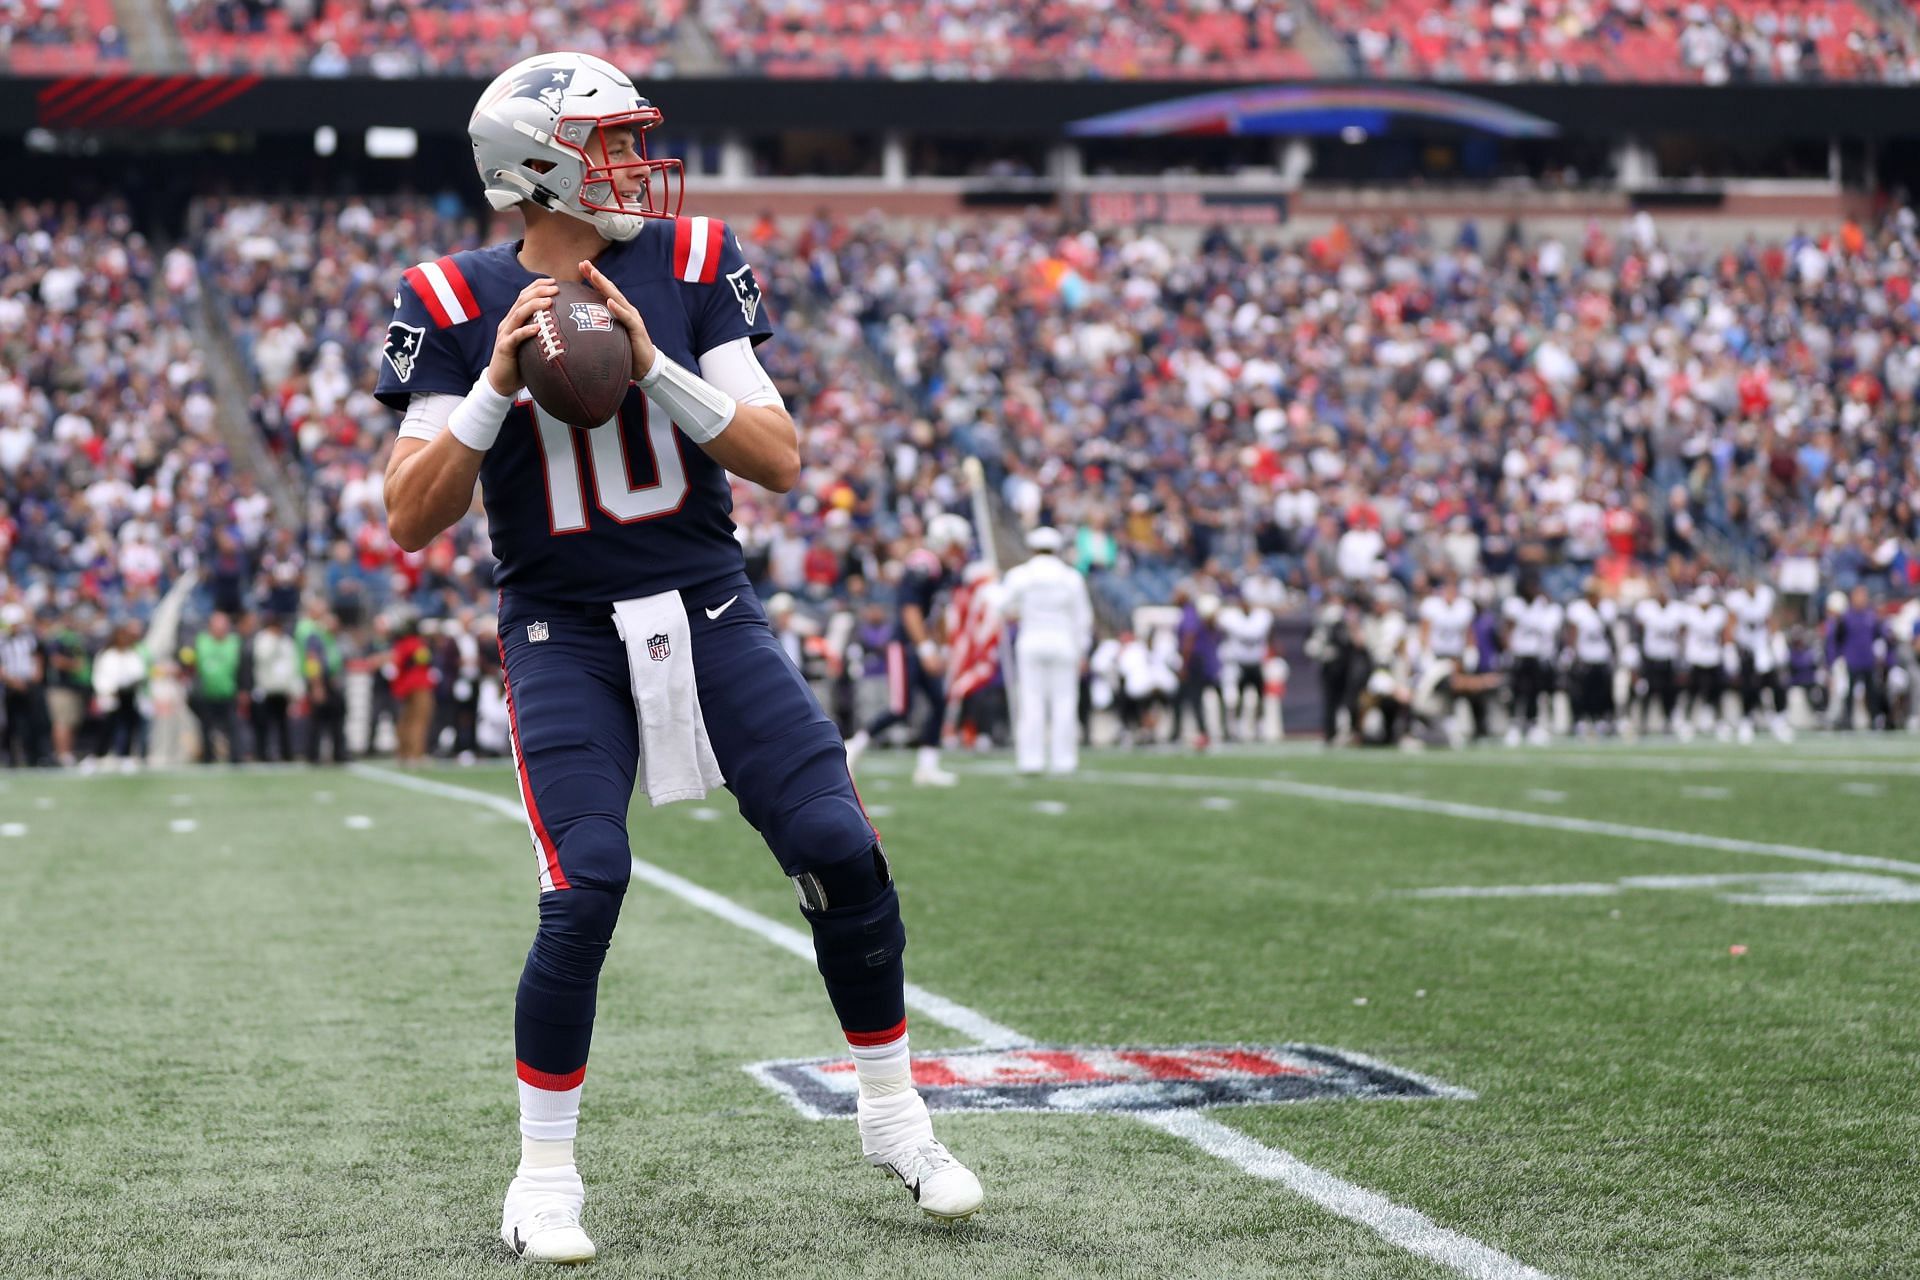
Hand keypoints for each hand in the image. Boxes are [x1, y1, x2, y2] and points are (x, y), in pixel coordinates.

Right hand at [486, 278, 559, 396]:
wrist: (501, 382)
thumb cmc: (521, 364)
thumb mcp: (533, 345)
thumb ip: (544, 334)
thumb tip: (570, 330)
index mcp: (515, 320)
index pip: (524, 296)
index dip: (538, 286)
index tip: (554, 281)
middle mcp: (508, 323)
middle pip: (522, 300)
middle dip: (539, 291)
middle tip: (556, 287)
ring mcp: (505, 334)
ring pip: (518, 314)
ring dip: (534, 306)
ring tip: (549, 301)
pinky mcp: (504, 348)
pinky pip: (515, 337)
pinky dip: (526, 331)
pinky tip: (538, 328)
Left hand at [580, 259, 656, 375]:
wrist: (645, 366)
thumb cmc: (625, 352)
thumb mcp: (608, 336)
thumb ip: (597, 328)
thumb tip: (576, 327)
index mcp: (618, 310)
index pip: (604, 291)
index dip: (594, 278)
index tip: (581, 266)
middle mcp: (626, 310)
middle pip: (610, 289)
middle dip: (597, 276)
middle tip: (584, 263)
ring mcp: (632, 318)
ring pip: (617, 299)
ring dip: (605, 286)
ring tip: (595, 275)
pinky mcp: (636, 329)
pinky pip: (626, 318)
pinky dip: (618, 309)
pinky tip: (610, 302)